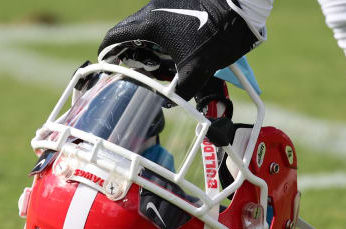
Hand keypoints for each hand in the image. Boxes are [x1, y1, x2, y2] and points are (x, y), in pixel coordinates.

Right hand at [98, 0, 259, 98]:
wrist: (241, 7)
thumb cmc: (217, 34)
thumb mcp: (197, 69)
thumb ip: (180, 90)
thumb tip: (169, 101)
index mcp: (150, 24)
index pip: (115, 36)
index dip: (106, 51)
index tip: (104, 63)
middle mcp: (153, 10)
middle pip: (128, 32)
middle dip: (126, 52)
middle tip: (130, 69)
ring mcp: (166, 4)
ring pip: (145, 27)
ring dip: (145, 45)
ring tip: (153, 64)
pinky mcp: (180, 4)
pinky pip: (161, 22)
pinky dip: (159, 38)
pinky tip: (171, 51)